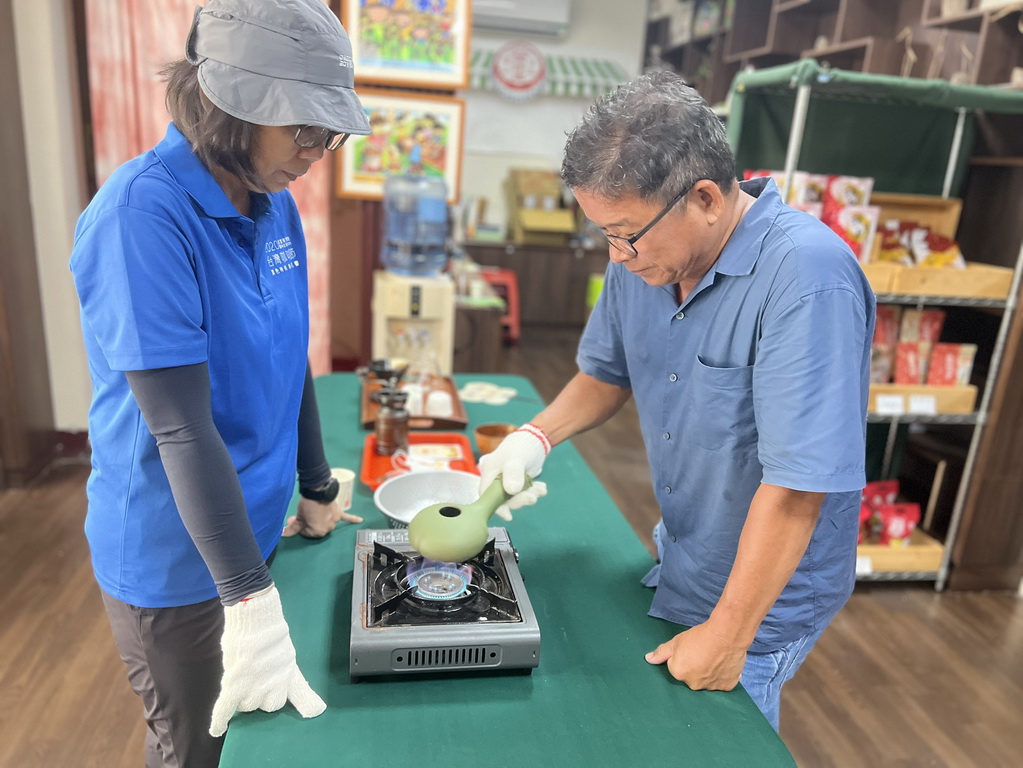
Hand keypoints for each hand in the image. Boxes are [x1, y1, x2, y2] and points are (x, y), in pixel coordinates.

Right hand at [209, 585, 325, 736]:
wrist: (256, 614)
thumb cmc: (267, 626)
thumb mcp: (284, 647)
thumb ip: (281, 665)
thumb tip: (273, 672)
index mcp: (289, 669)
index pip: (300, 692)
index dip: (308, 704)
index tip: (315, 711)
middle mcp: (276, 681)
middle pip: (270, 705)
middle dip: (263, 697)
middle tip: (256, 681)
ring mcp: (256, 683)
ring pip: (249, 706)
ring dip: (244, 698)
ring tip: (242, 679)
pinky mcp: (235, 682)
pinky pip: (226, 706)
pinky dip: (221, 719)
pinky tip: (217, 729)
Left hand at [282, 497, 361, 537]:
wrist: (318, 490)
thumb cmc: (307, 505)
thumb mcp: (299, 516)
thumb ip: (293, 527)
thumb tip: (284, 534)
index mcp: (318, 532)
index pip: (307, 533)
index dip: (300, 526)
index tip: (296, 519)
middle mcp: (328, 529)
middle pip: (316, 529)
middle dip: (309, 523)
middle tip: (303, 514)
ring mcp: (334, 521)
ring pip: (326, 523)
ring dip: (320, 519)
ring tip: (313, 511)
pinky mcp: (339, 513)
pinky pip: (347, 517)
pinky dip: (353, 519)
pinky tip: (360, 520)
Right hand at [477, 425, 549, 520]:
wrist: (535, 439)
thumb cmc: (521, 446)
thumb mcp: (516, 458)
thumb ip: (513, 473)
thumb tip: (511, 491)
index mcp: (490, 473)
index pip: (487, 494)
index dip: (496, 507)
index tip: (508, 515)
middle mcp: (496, 479)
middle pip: (503, 498)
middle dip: (519, 500)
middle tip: (533, 497)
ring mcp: (508, 482)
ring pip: (516, 496)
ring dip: (529, 495)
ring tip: (541, 489)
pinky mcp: (519, 483)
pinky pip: (524, 492)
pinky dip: (534, 491)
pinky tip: (542, 488)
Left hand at [644, 621, 747, 691]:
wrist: (726, 634)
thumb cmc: (700, 636)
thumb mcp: (676, 641)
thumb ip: (661, 652)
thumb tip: (648, 659)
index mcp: (679, 674)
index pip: (676, 668)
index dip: (683, 657)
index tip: (691, 649)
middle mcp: (694, 685)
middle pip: (691, 677)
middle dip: (695, 668)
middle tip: (703, 653)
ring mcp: (711, 687)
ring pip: (707, 681)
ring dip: (709, 673)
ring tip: (715, 657)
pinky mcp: (727, 686)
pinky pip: (722, 683)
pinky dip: (723, 675)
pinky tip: (724, 663)